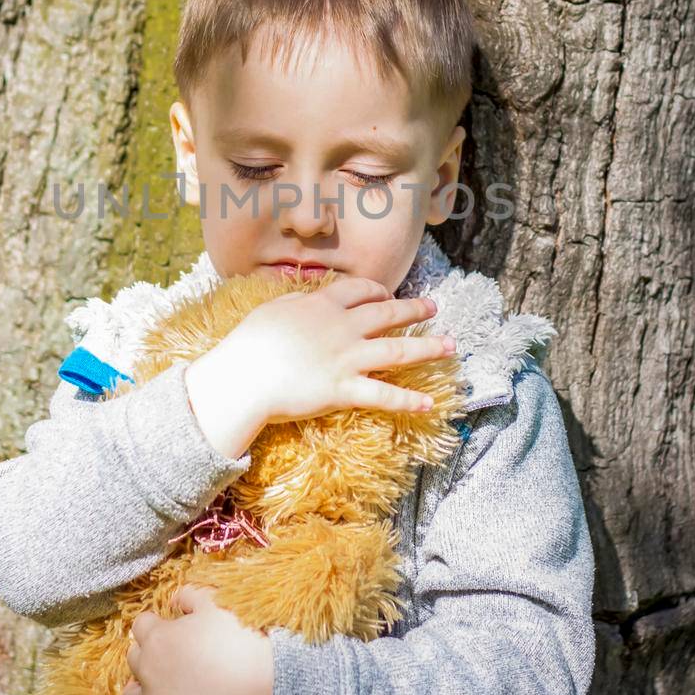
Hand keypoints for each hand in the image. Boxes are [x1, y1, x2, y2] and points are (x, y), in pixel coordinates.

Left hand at [121, 585, 272, 694]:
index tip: (170, 627)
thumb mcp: (219, 605)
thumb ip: (192, 596)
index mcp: (160, 639)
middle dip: (148, 653)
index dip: (156, 623)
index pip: (141, 624)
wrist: (267, 690)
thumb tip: (177, 599)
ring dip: (142, 689)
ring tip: (162, 687)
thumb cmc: (243, 644)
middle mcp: (150, 673)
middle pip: (134, 658)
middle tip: (170, 655)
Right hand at [184, 276, 454, 458]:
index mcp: (322, 305)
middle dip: (414, 309)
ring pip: (397, 351)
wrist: (244, 377)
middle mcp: (342, 328)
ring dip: (428, 348)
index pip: (360, 290)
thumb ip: (297, 304)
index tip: (388, 293)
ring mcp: (346, 359)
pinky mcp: (344, 390)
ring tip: (451, 346)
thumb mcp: (273, 311)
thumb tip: (309, 300)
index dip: (379, 290)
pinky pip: (383, 396)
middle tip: (433, 307)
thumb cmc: (250, 343)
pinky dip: (408, 402)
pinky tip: (429, 404)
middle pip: (387, 314)